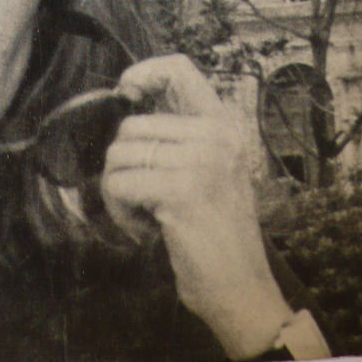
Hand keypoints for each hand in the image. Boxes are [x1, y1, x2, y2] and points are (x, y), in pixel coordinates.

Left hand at [101, 54, 293, 359]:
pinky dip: (120, 212)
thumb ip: (182, 137)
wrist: (243, 292)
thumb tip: (131, 103)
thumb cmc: (217, 236)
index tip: (127, 95)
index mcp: (224, 126)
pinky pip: (118, 185)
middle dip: (124, 165)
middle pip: (132, 124)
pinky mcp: (181, 191)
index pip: (178, 68)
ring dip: (120, 192)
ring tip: (146, 216)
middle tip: (145, 199)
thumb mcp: (211, 170)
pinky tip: (145, 230)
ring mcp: (201, 162)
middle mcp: (216, 136)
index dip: (142, 73)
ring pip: (119, 155)